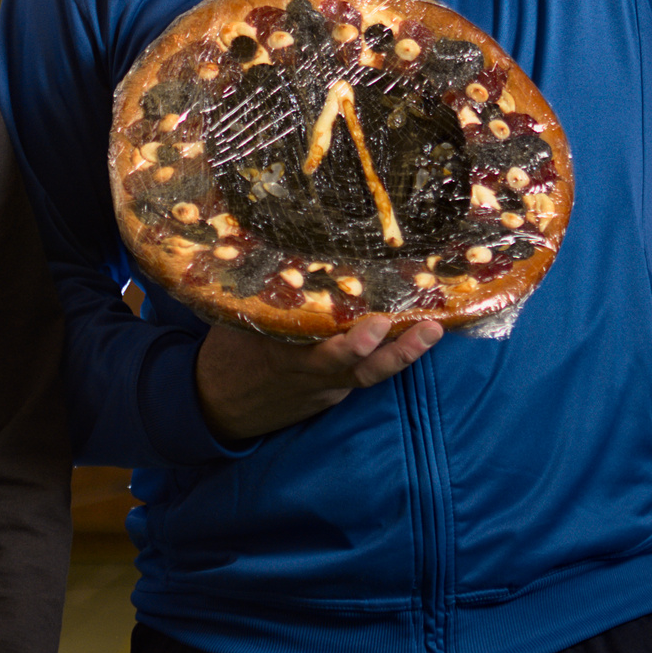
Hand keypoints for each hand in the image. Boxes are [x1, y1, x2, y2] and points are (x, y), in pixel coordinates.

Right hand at [195, 314, 441, 440]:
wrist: (217, 407)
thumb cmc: (228, 353)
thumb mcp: (236, 322)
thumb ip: (261, 294)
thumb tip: (275, 245)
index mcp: (281, 355)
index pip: (320, 349)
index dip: (350, 343)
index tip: (376, 324)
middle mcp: (310, 374)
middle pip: (356, 368)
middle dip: (393, 351)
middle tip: (426, 328)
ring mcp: (325, 386)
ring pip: (368, 375)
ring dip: (404, 355)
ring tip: (434, 331)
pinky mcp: (333, 391)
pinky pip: (362, 375)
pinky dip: (389, 357)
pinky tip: (416, 334)